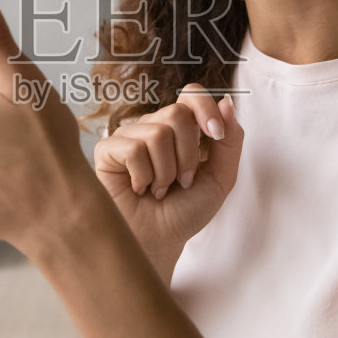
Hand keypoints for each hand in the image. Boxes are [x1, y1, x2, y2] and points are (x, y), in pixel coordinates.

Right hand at [91, 86, 243, 264]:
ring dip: (166, 172)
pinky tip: (139, 189)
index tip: (216, 135)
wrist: (160, 242)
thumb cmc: (185, 212)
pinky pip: (134, 150)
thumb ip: (230, 141)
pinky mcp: (107, 151)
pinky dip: (144, 176)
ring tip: (159, 190)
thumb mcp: (220, 178)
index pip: (191, 95)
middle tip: (182, 182)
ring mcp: (128, 137)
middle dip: (188, 155)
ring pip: (157, 134)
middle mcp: (152, 127)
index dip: (205, 108)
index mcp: (179, 129)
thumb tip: (227, 101)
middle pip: (177, 114)